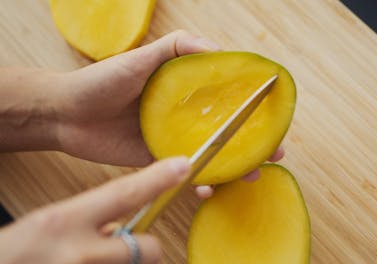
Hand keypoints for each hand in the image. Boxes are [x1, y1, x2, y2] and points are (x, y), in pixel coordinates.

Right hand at [0, 157, 189, 263]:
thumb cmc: (14, 255)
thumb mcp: (47, 226)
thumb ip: (87, 220)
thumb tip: (120, 227)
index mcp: (63, 222)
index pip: (123, 194)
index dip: (158, 179)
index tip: (183, 165)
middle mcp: (80, 254)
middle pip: (149, 248)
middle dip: (147, 248)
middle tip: (130, 245)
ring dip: (126, 263)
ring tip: (96, 259)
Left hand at [53, 30, 283, 197]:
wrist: (66, 113)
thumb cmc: (102, 80)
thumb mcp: (141, 56)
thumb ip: (177, 47)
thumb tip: (218, 49)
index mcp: (185, 90)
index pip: (227, 99)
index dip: (252, 108)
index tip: (274, 116)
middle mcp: (183, 115)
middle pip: (227, 131)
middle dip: (253, 143)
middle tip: (274, 153)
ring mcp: (172, 140)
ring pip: (211, 155)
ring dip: (234, 167)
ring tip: (251, 175)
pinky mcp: (157, 161)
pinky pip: (184, 174)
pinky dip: (200, 183)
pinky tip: (208, 189)